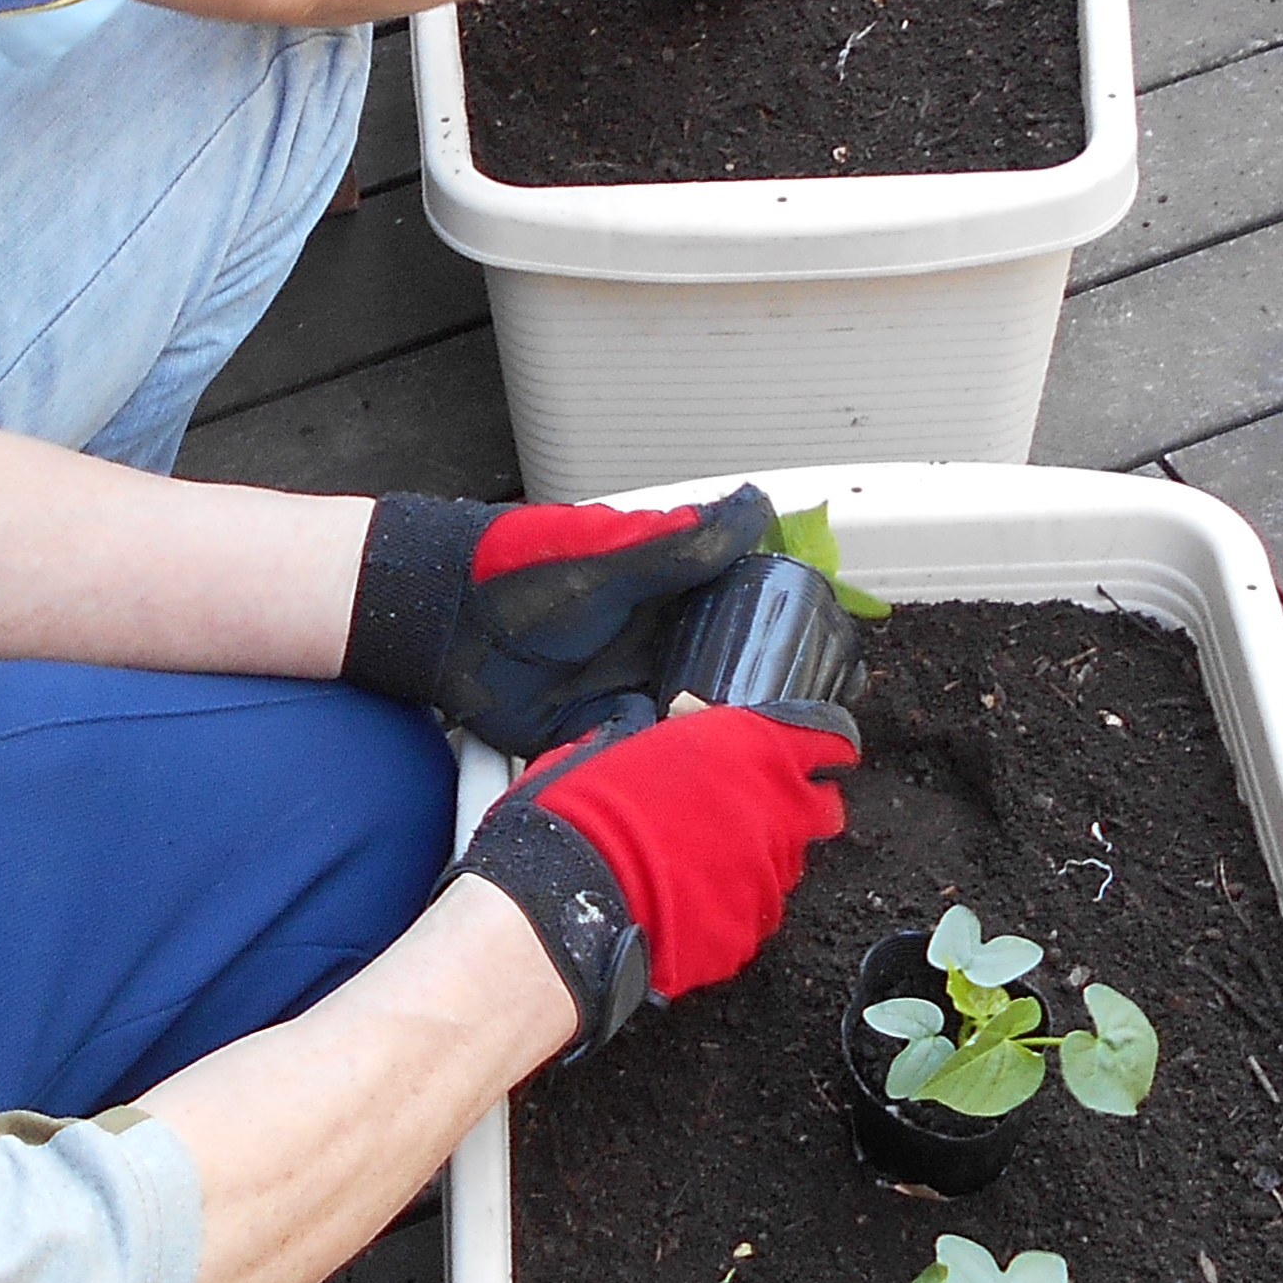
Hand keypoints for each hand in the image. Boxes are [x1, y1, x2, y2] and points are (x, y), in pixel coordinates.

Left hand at [345, 483, 774, 752]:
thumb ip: (686, 543)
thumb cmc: (526, 569)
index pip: (746, 619)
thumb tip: (760, 505)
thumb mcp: (615, 555)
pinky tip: (682, 777)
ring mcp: (630, 688)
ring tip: (754, 764)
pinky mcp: (596, 727)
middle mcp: (660, 644)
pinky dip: (656, 764)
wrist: (449, 620)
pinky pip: (640, 753)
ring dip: (714, 743)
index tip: (833, 669)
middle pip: (730, 682)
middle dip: (763, 707)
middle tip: (806, 732)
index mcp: (673, 595)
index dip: (786, 643)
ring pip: (692, 724)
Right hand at [444, 698, 860, 1059]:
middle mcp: (776, 813)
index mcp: (752, 751)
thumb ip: (671, 744)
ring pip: (782, 870)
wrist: (568, 900)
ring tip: (695, 867)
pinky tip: (682, 904)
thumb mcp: (623, 748)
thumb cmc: (584, 817)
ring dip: (752, 865)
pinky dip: (725, 911)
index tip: (820, 754)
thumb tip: (664, 740)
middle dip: (793, 812)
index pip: (824, 741)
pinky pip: (748, 918)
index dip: (822, 748)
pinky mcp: (748, 934)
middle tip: (751, 815)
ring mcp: (768, 879)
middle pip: (817, 813)